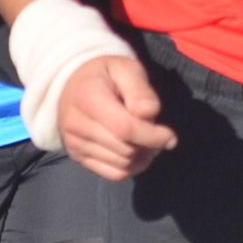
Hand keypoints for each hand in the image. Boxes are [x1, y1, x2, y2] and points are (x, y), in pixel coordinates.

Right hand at [57, 56, 175, 180]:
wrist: (72, 84)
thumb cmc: (105, 74)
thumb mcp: (125, 68)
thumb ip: (139, 89)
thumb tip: (149, 114)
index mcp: (88, 97)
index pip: (124, 129)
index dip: (152, 136)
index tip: (170, 136)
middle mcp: (76, 124)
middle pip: (125, 150)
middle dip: (149, 145)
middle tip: (157, 133)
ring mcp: (74, 143)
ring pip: (122, 165)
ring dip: (142, 157)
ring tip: (146, 140)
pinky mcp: (77, 156)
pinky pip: (113, 174)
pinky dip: (131, 167)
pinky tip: (136, 153)